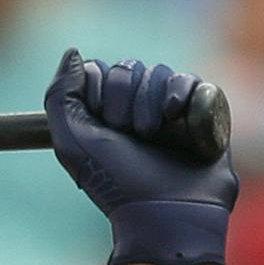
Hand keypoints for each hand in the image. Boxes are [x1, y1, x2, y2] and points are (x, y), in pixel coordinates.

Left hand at [46, 49, 238, 264]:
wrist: (167, 211)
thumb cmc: (117, 182)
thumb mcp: (73, 143)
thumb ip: (61, 96)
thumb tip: (72, 52)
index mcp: (102, 114)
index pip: (98, 72)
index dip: (103, 94)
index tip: (106, 125)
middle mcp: (135, 108)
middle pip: (130, 69)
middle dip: (129, 104)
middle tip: (135, 136)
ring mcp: (170, 109)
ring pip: (162, 73)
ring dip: (155, 105)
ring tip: (158, 136)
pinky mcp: (203, 112)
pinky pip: (195, 82)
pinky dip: (188, 98)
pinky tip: (183, 122)